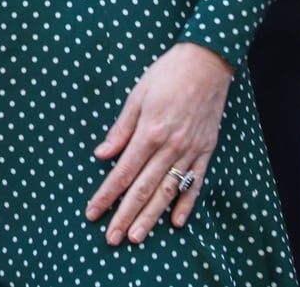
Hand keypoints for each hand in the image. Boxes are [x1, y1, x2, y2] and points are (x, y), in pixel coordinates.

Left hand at [85, 42, 233, 245]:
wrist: (206, 62)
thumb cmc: (167, 73)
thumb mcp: (137, 95)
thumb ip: (121, 128)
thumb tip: (101, 155)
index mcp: (150, 131)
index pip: (124, 171)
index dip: (107, 194)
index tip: (93, 212)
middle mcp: (170, 146)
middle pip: (144, 188)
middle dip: (125, 215)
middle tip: (111, 238)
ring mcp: (190, 150)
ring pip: (167, 191)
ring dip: (151, 216)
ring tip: (136, 237)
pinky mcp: (206, 149)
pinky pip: (195, 182)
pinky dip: (186, 203)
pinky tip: (175, 221)